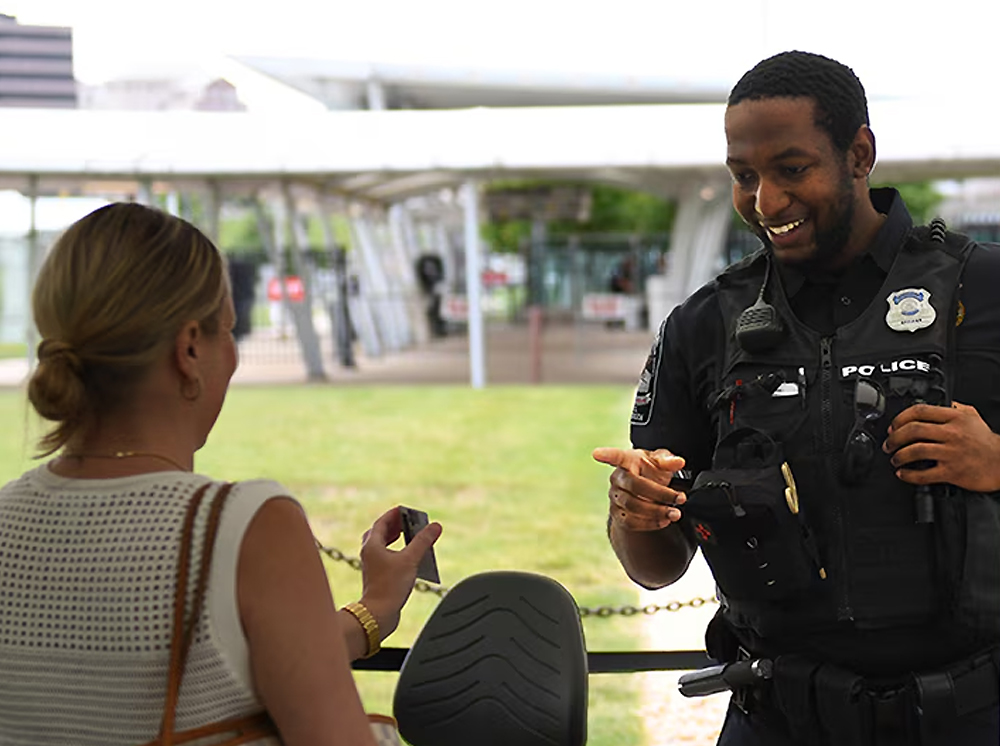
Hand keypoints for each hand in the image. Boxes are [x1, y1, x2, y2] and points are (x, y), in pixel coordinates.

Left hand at [357, 506, 441, 639]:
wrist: (379, 614)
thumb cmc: (390, 586)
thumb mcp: (410, 560)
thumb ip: (423, 541)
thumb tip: (435, 526)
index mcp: (372, 545)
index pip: (381, 522)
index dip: (393, 514)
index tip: (404, 509)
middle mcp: (369, 554)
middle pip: (380, 533)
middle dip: (394, 526)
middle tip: (408, 521)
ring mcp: (372, 566)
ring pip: (382, 546)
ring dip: (395, 539)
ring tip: (409, 536)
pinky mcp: (377, 577)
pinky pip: (386, 558)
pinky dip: (396, 552)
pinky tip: (408, 557)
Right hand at [592, 447, 687, 530]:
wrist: (646, 492)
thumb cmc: (651, 471)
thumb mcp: (661, 462)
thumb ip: (669, 461)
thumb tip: (678, 462)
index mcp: (627, 461)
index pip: (616, 456)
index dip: (606, 455)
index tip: (597, 453)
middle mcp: (617, 478)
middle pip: (634, 486)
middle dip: (660, 494)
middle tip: (680, 498)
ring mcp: (615, 497)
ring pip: (632, 507)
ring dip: (657, 512)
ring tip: (675, 513)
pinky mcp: (617, 514)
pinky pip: (631, 522)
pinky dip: (650, 523)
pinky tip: (664, 520)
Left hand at [883, 401, 999, 491]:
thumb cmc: (987, 442)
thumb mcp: (972, 417)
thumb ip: (954, 408)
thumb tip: (938, 403)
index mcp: (954, 418)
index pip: (919, 411)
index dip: (899, 418)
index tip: (892, 426)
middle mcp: (952, 433)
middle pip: (912, 430)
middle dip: (894, 438)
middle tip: (888, 444)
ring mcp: (951, 453)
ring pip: (915, 451)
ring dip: (899, 456)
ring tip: (895, 459)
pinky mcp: (952, 472)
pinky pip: (924, 474)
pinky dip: (909, 475)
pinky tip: (903, 474)